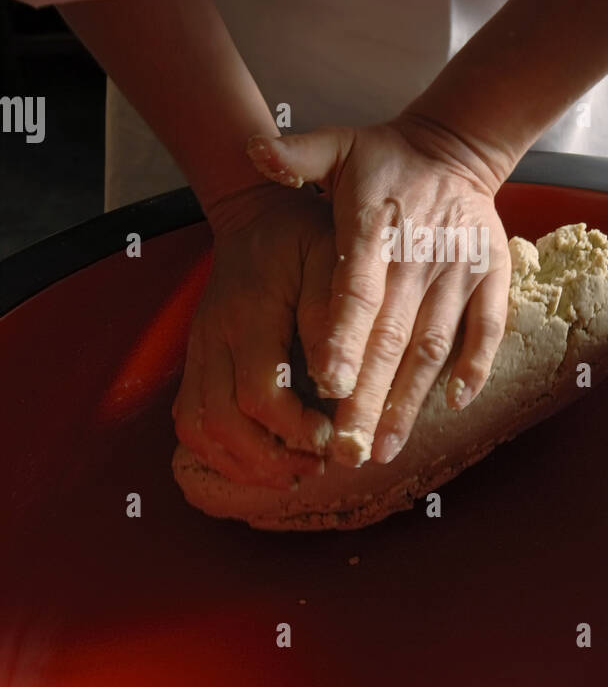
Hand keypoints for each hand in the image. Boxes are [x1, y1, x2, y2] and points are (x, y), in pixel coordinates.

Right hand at [172, 183, 335, 486]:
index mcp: (250, 312)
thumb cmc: (306, 236)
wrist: (257, 213)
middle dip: (269, 459)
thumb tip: (338, 383)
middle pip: (221, 423)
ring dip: (243, 464)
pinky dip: (220, 452)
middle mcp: (213, 336)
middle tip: (316, 466)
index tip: (330, 440)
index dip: (294, 429)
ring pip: (198, 428)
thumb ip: (333, 315)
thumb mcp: (333, 258)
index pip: (259, 393)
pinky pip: (189, 419)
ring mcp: (199, 348)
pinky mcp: (196, 359)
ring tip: (292, 473)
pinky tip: (261, 460)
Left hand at [246, 116, 512, 466]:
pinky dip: (476, 365)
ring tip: (385, 445)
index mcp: (375, 228)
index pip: (357, 289)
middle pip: (392, 334)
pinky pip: (487, 327)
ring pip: (433, 344)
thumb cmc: (384, 158)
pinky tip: (456, 403)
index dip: (343, 336)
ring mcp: (459, 269)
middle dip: (369, 394)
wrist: (455, 148)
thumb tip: (255, 152)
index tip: (327, 383)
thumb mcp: (338, 144)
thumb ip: (297, 155)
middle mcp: (419, 254)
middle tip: (347, 447)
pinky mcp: (491, 276)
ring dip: (410, 398)